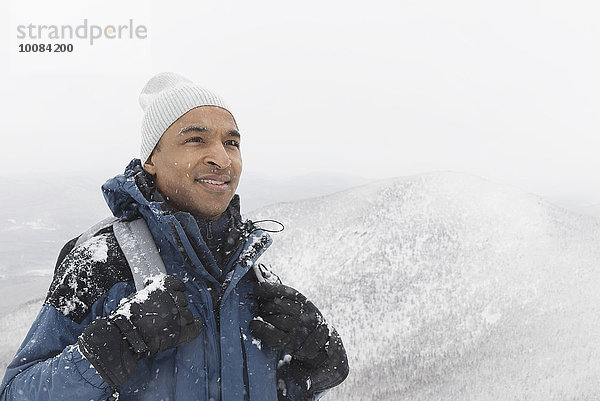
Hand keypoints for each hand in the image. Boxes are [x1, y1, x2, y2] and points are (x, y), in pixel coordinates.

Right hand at [78, 275, 203, 387]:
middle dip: (177, 305)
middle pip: (182, 300)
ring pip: (188, 314)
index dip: (177, 287)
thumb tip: (150, 288)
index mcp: (161, 289)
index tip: (179, 289)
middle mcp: (173, 300)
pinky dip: (197, 326)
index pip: (175, 284)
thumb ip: (148, 293)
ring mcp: (178, 316)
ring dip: (183, 317)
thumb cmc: (126, 317)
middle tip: (168, 312)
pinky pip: (195, 328)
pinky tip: (197, 324)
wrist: (124, 336)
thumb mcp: (135, 297)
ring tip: (173, 323)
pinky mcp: (180, 333)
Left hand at [249, 282, 329, 361]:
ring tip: (265, 318)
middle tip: (261, 307)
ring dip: (264, 317)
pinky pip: (270, 334)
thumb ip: (287, 299)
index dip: (267, 288)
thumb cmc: (308, 323)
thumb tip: (263, 288)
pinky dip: (260, 328)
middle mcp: (302, 315)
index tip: (257, 288)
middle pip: (275, 304)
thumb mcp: (304, 307)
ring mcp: (297, 329)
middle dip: (264, 305)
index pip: (283, 291)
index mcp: (305, 303)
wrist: (322, 345)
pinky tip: (255, 325)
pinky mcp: (290, 343)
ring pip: (272, 318)